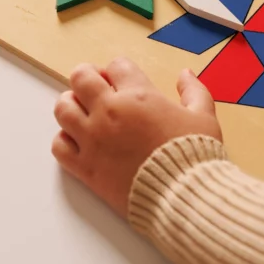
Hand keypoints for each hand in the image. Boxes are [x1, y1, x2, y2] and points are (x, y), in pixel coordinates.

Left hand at [51, 58, 221, 217]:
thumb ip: (194, 91)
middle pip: (80, 77)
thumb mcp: (205, 118)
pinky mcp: (86, 167)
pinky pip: (59, 146)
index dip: (119, 71)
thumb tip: (185, 74)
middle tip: (96, 89)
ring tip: (84, 113)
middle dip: (87, 78)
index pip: (116, 65)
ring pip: (63, 108)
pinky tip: (79, 142)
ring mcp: (93, 139)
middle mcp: (110, 112)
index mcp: (138, 96)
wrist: (184, 197)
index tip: (122, 82)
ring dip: (71, 106)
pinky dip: (65, 141)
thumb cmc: (195, 157)